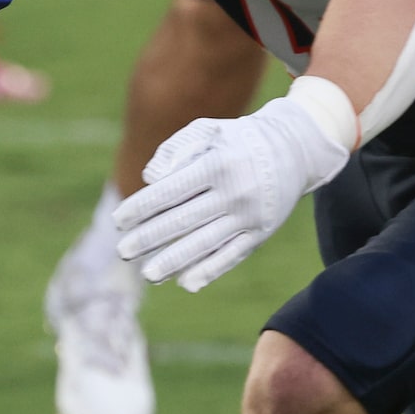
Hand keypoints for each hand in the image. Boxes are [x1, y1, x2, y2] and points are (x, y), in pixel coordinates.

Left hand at [115, 90, 351, 291]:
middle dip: (150, 238)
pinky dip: (209, 270)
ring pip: (206, 243)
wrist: (295, 149)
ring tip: (148, 274)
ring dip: (174, 261)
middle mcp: (235, 192)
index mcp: (218, 164)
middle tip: (123, 252)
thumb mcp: (208, 131)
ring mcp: (249, 215)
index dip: (142, 207)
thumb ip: (175, 148)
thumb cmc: (238, 140)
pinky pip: (232, 256)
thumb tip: (149, 178)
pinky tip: (185, 282)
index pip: (172, 190)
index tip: (118, 221)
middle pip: (184, 220)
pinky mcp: (260, 233)